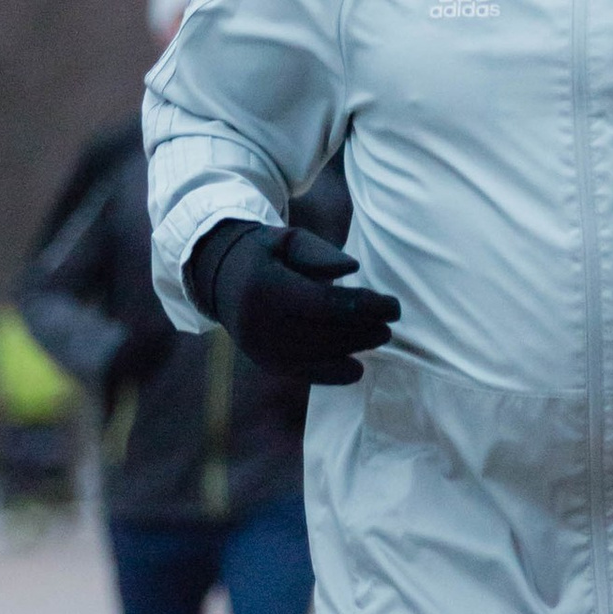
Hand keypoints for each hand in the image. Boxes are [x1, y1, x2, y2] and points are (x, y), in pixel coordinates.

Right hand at [188, 218, 399, 387]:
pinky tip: (356, 368)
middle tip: (389, 323)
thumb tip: (352, 269)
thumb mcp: (288, 238)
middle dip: (365, 330)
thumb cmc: (264, 253)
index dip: (365, 307)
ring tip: (378, 336)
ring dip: (354, 349)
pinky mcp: (265, 363)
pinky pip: (304, 374)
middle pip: (326, 333)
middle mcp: (262, 323)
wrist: (219, 278)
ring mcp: (262, 348)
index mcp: (267, 287)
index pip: (327, 303)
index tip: (393, 306)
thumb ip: (320, 252)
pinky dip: (333, 375)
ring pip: (318, 356)